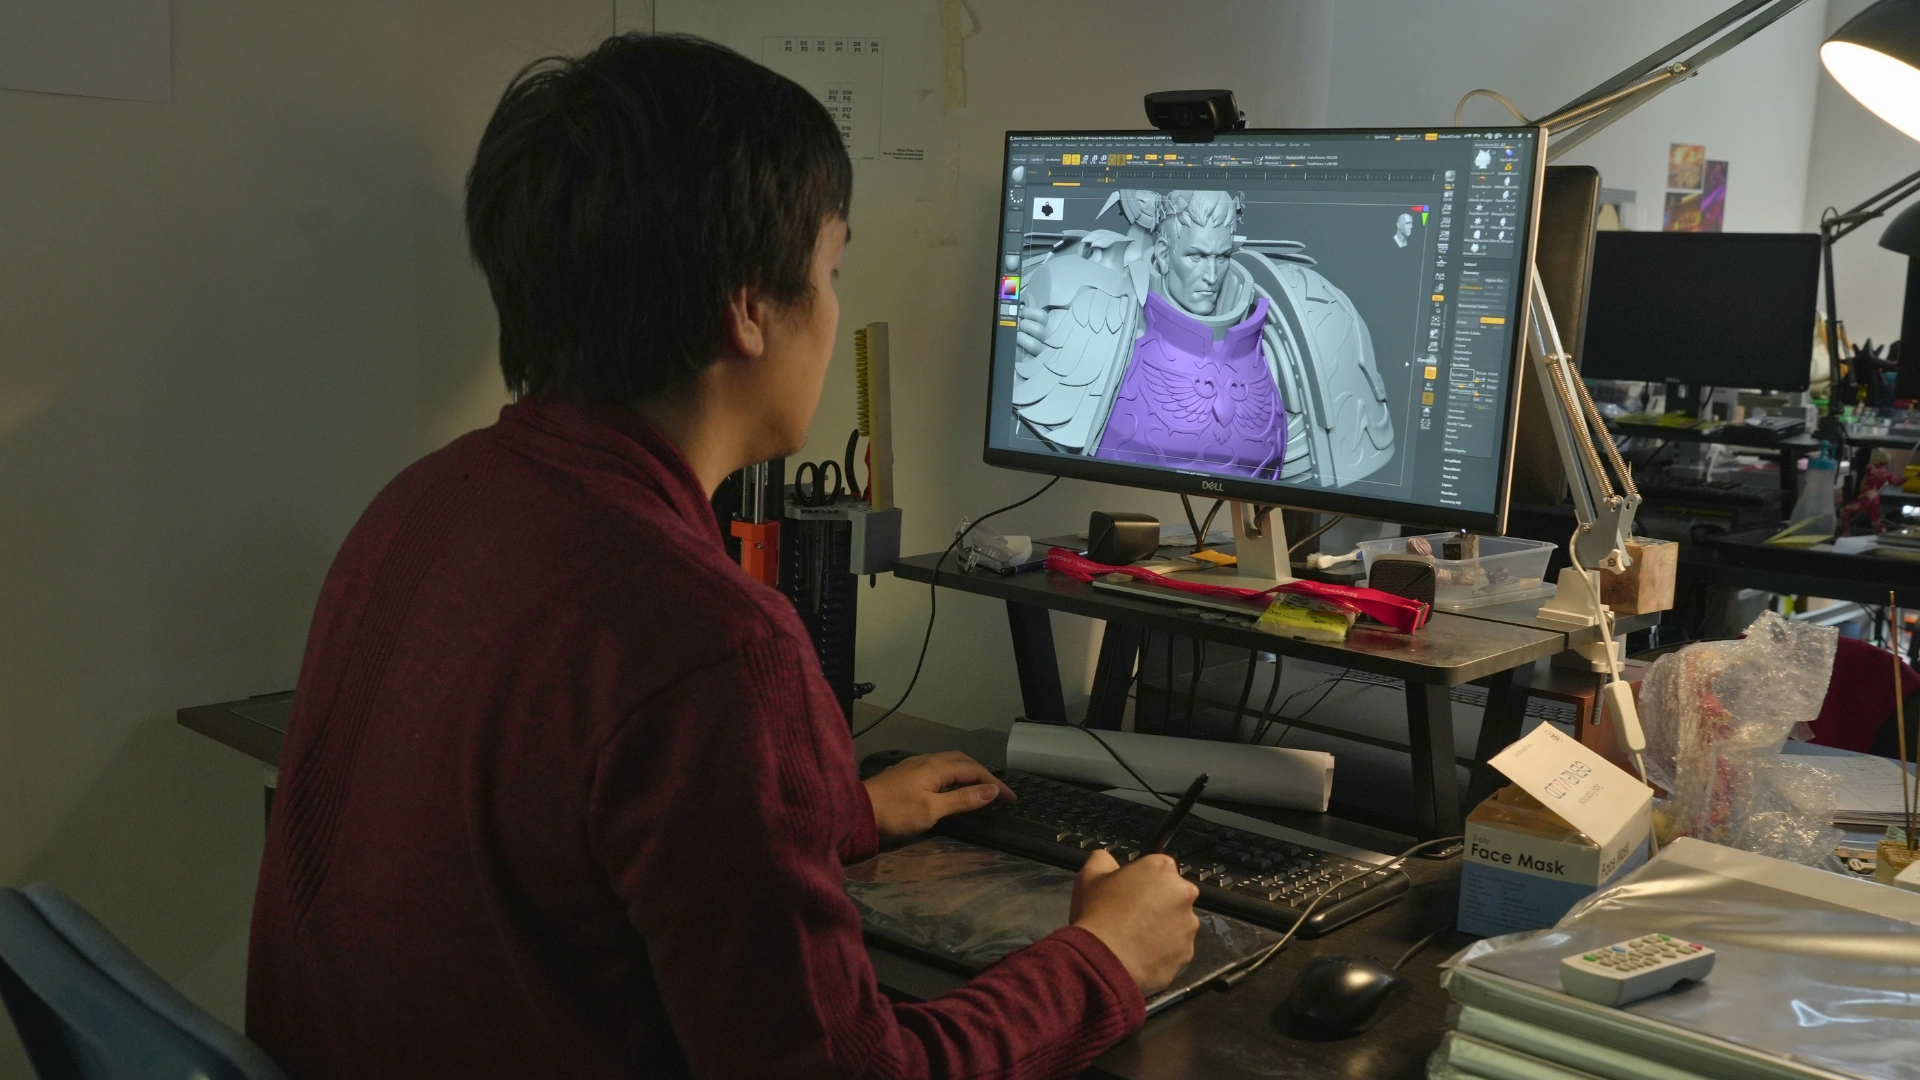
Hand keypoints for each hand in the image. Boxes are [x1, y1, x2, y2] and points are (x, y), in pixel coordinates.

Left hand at [863, 751, 1015, 841]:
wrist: (857, 813)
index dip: (994, 783)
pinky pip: (938, 768)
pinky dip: (953, 776)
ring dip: (968, 773)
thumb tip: (990, 791)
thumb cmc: (895, 813)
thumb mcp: (932, 810)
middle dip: (983, 774)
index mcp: (935, 767)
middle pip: (962, 761)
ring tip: (980, 788)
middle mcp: (926, 760)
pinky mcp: (905, 774)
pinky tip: (952, 787)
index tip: (1011, 797)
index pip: (973, 770)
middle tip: (998, 791)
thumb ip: (962, 799)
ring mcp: (914, 766)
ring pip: (949, 762)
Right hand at [1070, 851, 1199, 994]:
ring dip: (1163, 928)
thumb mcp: (1089, 876)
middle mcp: (1183, 893)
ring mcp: (1188, 925)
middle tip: (1131, 917)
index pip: (1158, 868)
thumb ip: (1102, 860)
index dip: (1141, 881)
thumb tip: (1108, 860)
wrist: (1104, 960)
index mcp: (1162, 868)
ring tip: (1136, 941)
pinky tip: (1142, 956)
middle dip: (1158, 904)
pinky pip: (1176, 949)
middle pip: (1173, 895)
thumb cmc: (1097, 912)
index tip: (1127, 894)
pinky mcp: (1187, 953)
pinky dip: (1163, 952)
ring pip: (1177, 923)